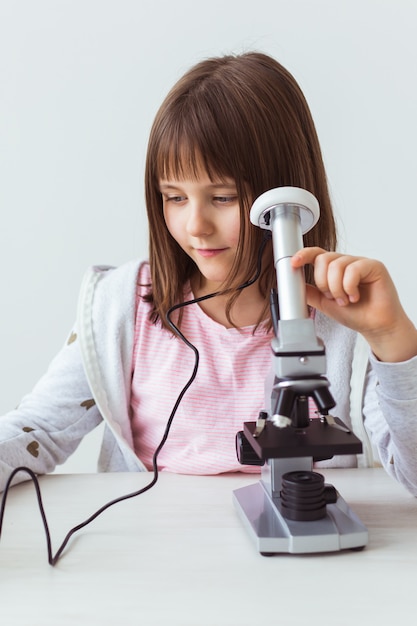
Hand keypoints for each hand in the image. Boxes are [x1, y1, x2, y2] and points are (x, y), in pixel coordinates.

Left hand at [291, 247, 416, 362]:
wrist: (375, 326)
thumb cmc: (355, 314)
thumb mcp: (324, 304)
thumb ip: (310, 293)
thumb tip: (293, 285)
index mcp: (333, 269)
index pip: (316, 254)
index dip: (303, 255)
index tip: (293, 263)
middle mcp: (346, 263)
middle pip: (323, 259)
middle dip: (323, 282)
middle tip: (333, 297)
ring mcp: (360, 263)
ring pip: (336, 265)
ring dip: (337, 288)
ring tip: (345, 300)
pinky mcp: (374, 266)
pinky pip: (353, 269)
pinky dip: (349, 287)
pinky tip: (355, 297)